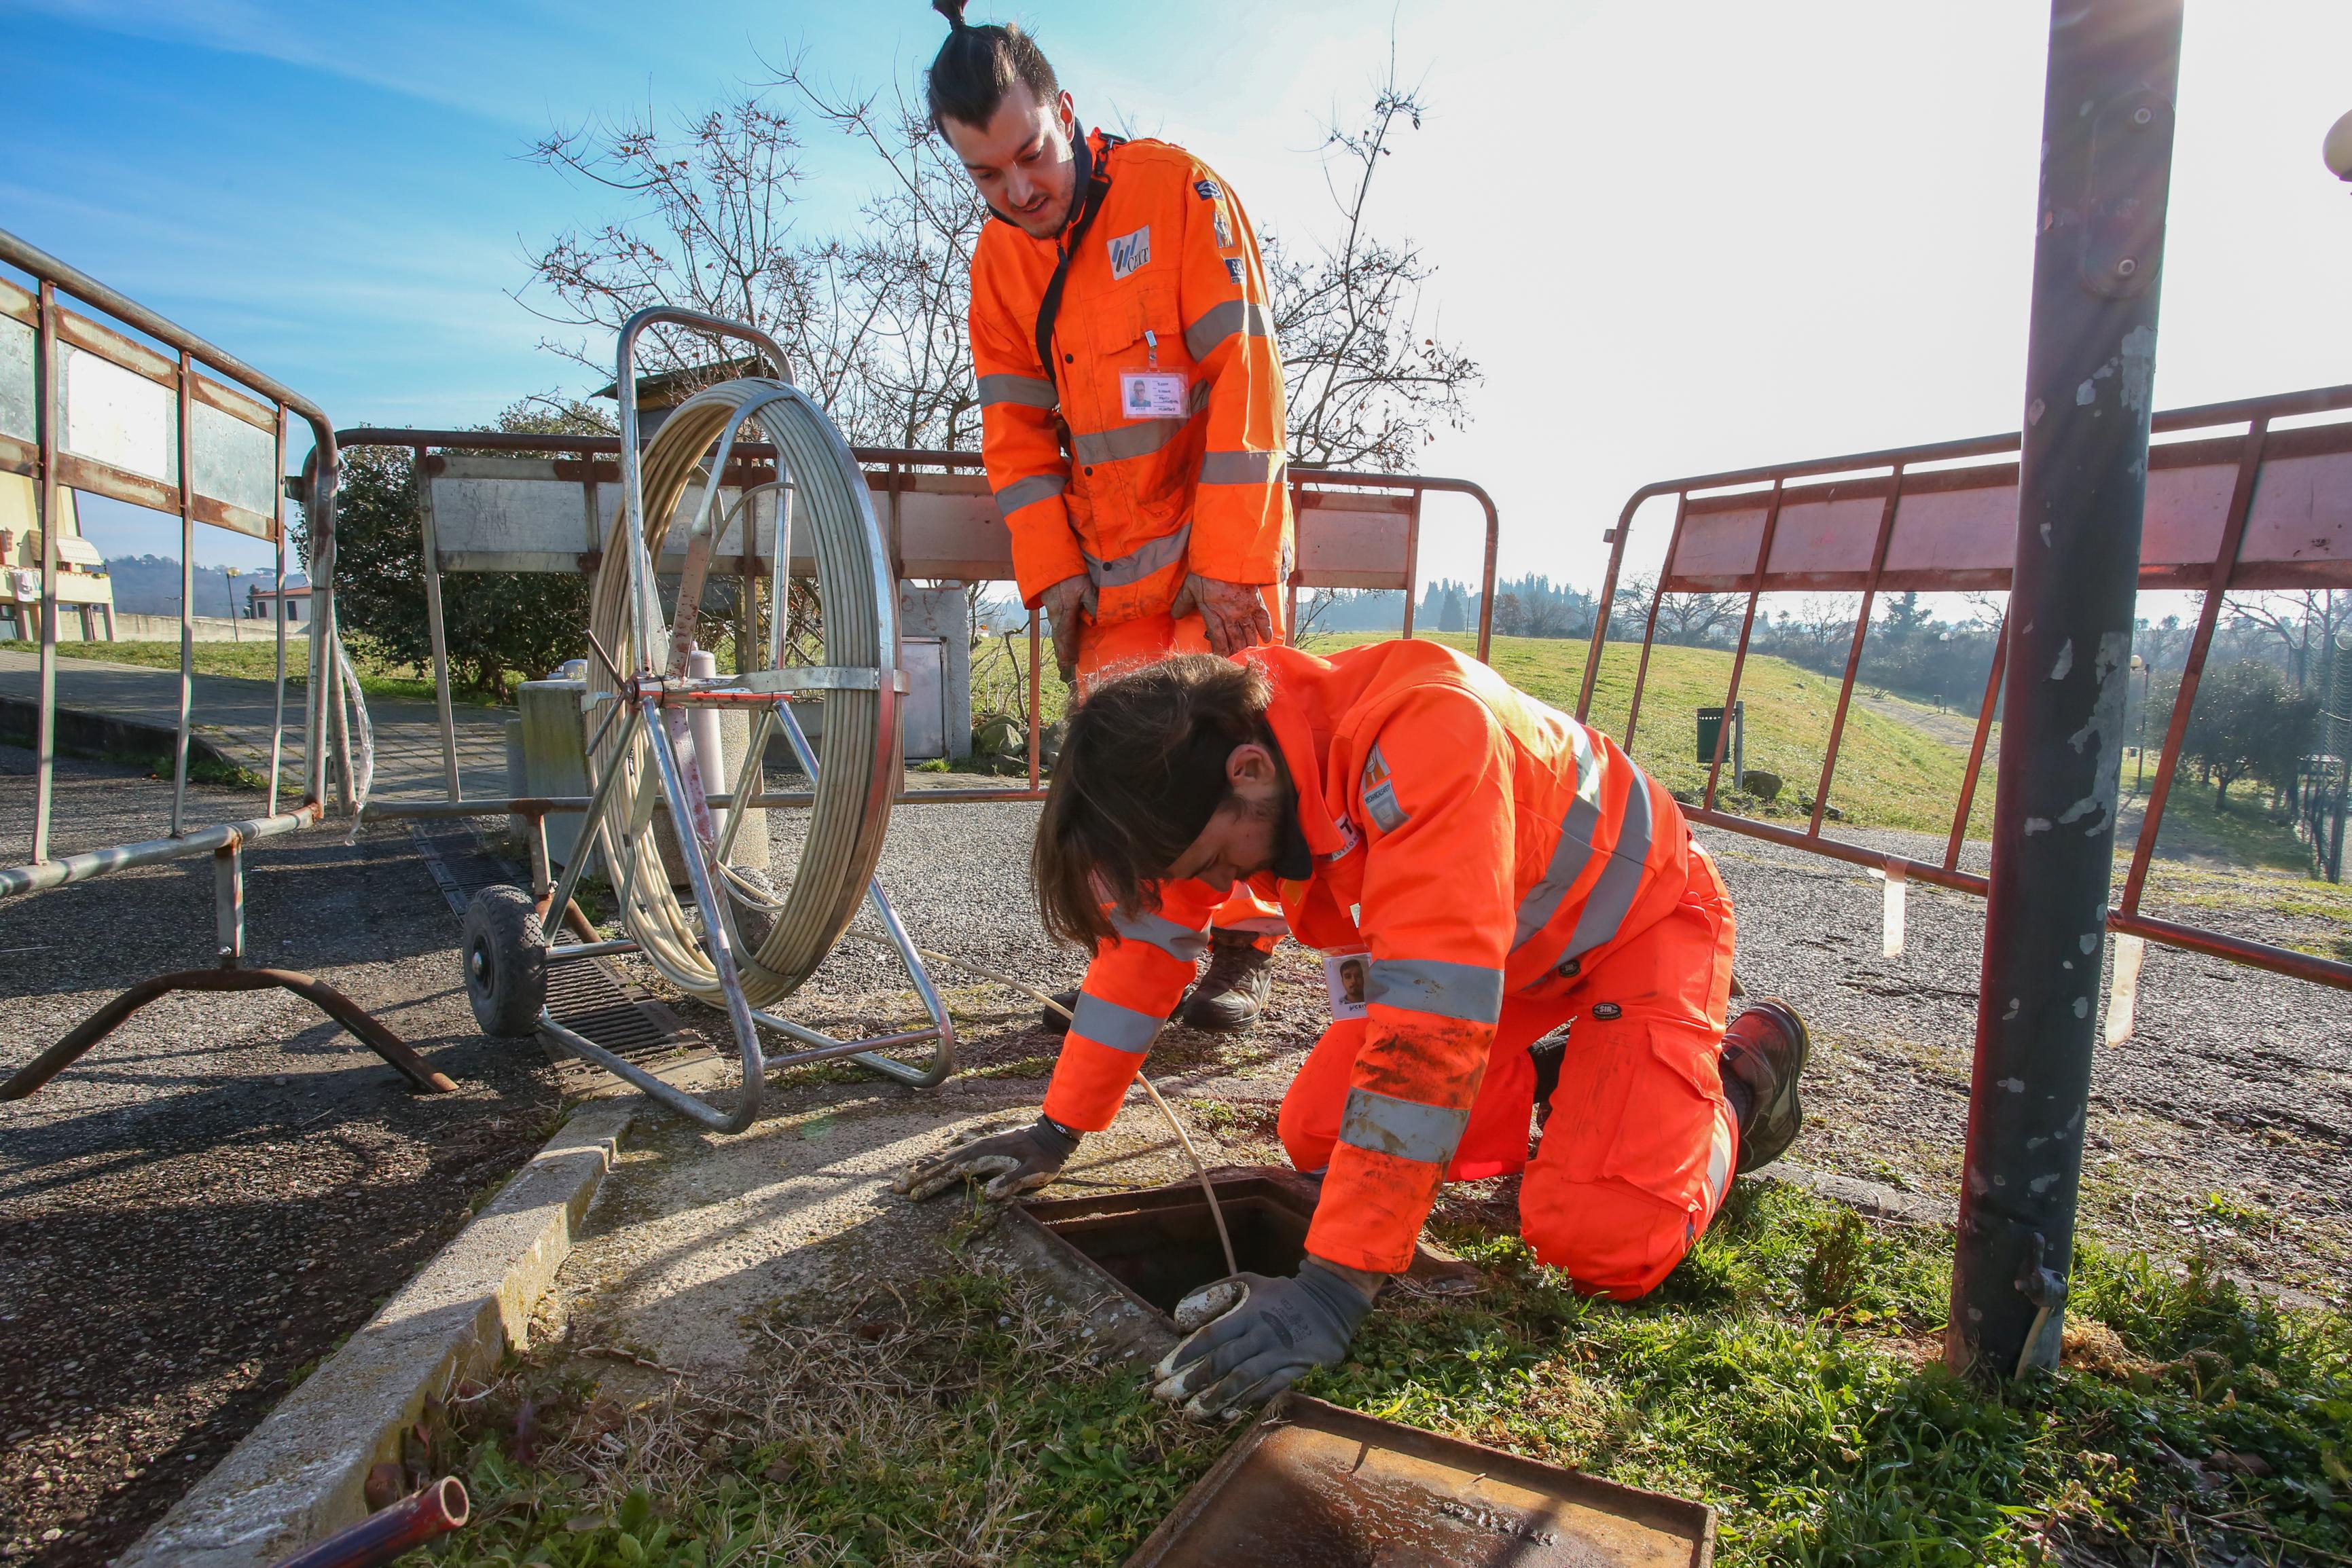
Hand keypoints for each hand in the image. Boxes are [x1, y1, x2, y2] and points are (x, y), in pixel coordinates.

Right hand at [891, 1115, 1079, 1202]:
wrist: (1051, 1135)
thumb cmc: (1044, 1158)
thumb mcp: (1034, 1172)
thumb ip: (1012, 1181)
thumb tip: (989, 1194)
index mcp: (983, 1156)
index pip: (951, 1172)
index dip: (932, 1184)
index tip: (914, 1195)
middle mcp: (976, 1149)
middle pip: (941, 1164)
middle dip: (918, 1175)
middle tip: (896, 1186)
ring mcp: (977, 1146)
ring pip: (943, 1158)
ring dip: (923, 1167)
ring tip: (903, 1176)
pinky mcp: (981, 1147)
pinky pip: (953, 1155)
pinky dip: (937, 1160)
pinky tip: (929, 1164)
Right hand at [1039, 574, 1094, 685]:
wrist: (1051, 565)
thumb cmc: (1070, 577)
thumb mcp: (1084, 587)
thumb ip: (1092, 602)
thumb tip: (1098, 619)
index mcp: (1065, 613)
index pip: (1066, 636)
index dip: (1068, 650)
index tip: (1072, 662)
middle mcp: (1056, 616)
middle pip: (1059, 639)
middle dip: (1062, 654)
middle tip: (1065, 668)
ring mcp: (1052, 613)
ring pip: (1056, 634)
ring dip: (1060, 648)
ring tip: (1063, 661)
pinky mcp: (1052, 609)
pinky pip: (1055, 628)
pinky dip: (1058, 638)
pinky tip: (1060, 643)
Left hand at [1149, 1258, 1380, 1418]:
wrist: (1332, 1300)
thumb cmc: (1281, 1293)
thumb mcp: (1248, 1282)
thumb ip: (1213, 1294)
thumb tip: (1180, 1311)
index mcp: (1248, 1312)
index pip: (1210, 1336)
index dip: (1184, 1355)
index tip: (1161, 1372)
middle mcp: (1261, 1333)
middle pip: (1222, 1360)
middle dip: (1191, 1380)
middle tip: (1165, 1397)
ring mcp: (1280, 1353)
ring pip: (1243, 1378)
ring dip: (1216, 1397)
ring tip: (1191, 1413)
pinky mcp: (1297, 1368)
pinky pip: (1270, 1388)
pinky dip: (1249, 1401)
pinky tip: (1230, 1414)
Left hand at [1169, 574, 1274, 656]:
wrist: (1226, 558)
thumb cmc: (1206, 573)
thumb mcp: (1189, 588)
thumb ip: (1182, 604)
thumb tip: (1175, 615)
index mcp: (1214, 616)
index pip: (1219, 642)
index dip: (1221, 653)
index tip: (1221, 658)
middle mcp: (1231, 618)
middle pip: (1236, 641)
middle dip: (1236, 652)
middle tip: (1235, 658)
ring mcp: (1245, 611)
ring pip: (1249, 635)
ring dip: (1249, 645)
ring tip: (1248, 651)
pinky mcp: (1256, 602)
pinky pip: (1264, 620)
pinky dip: (1266, 630)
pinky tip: (1267, 639)